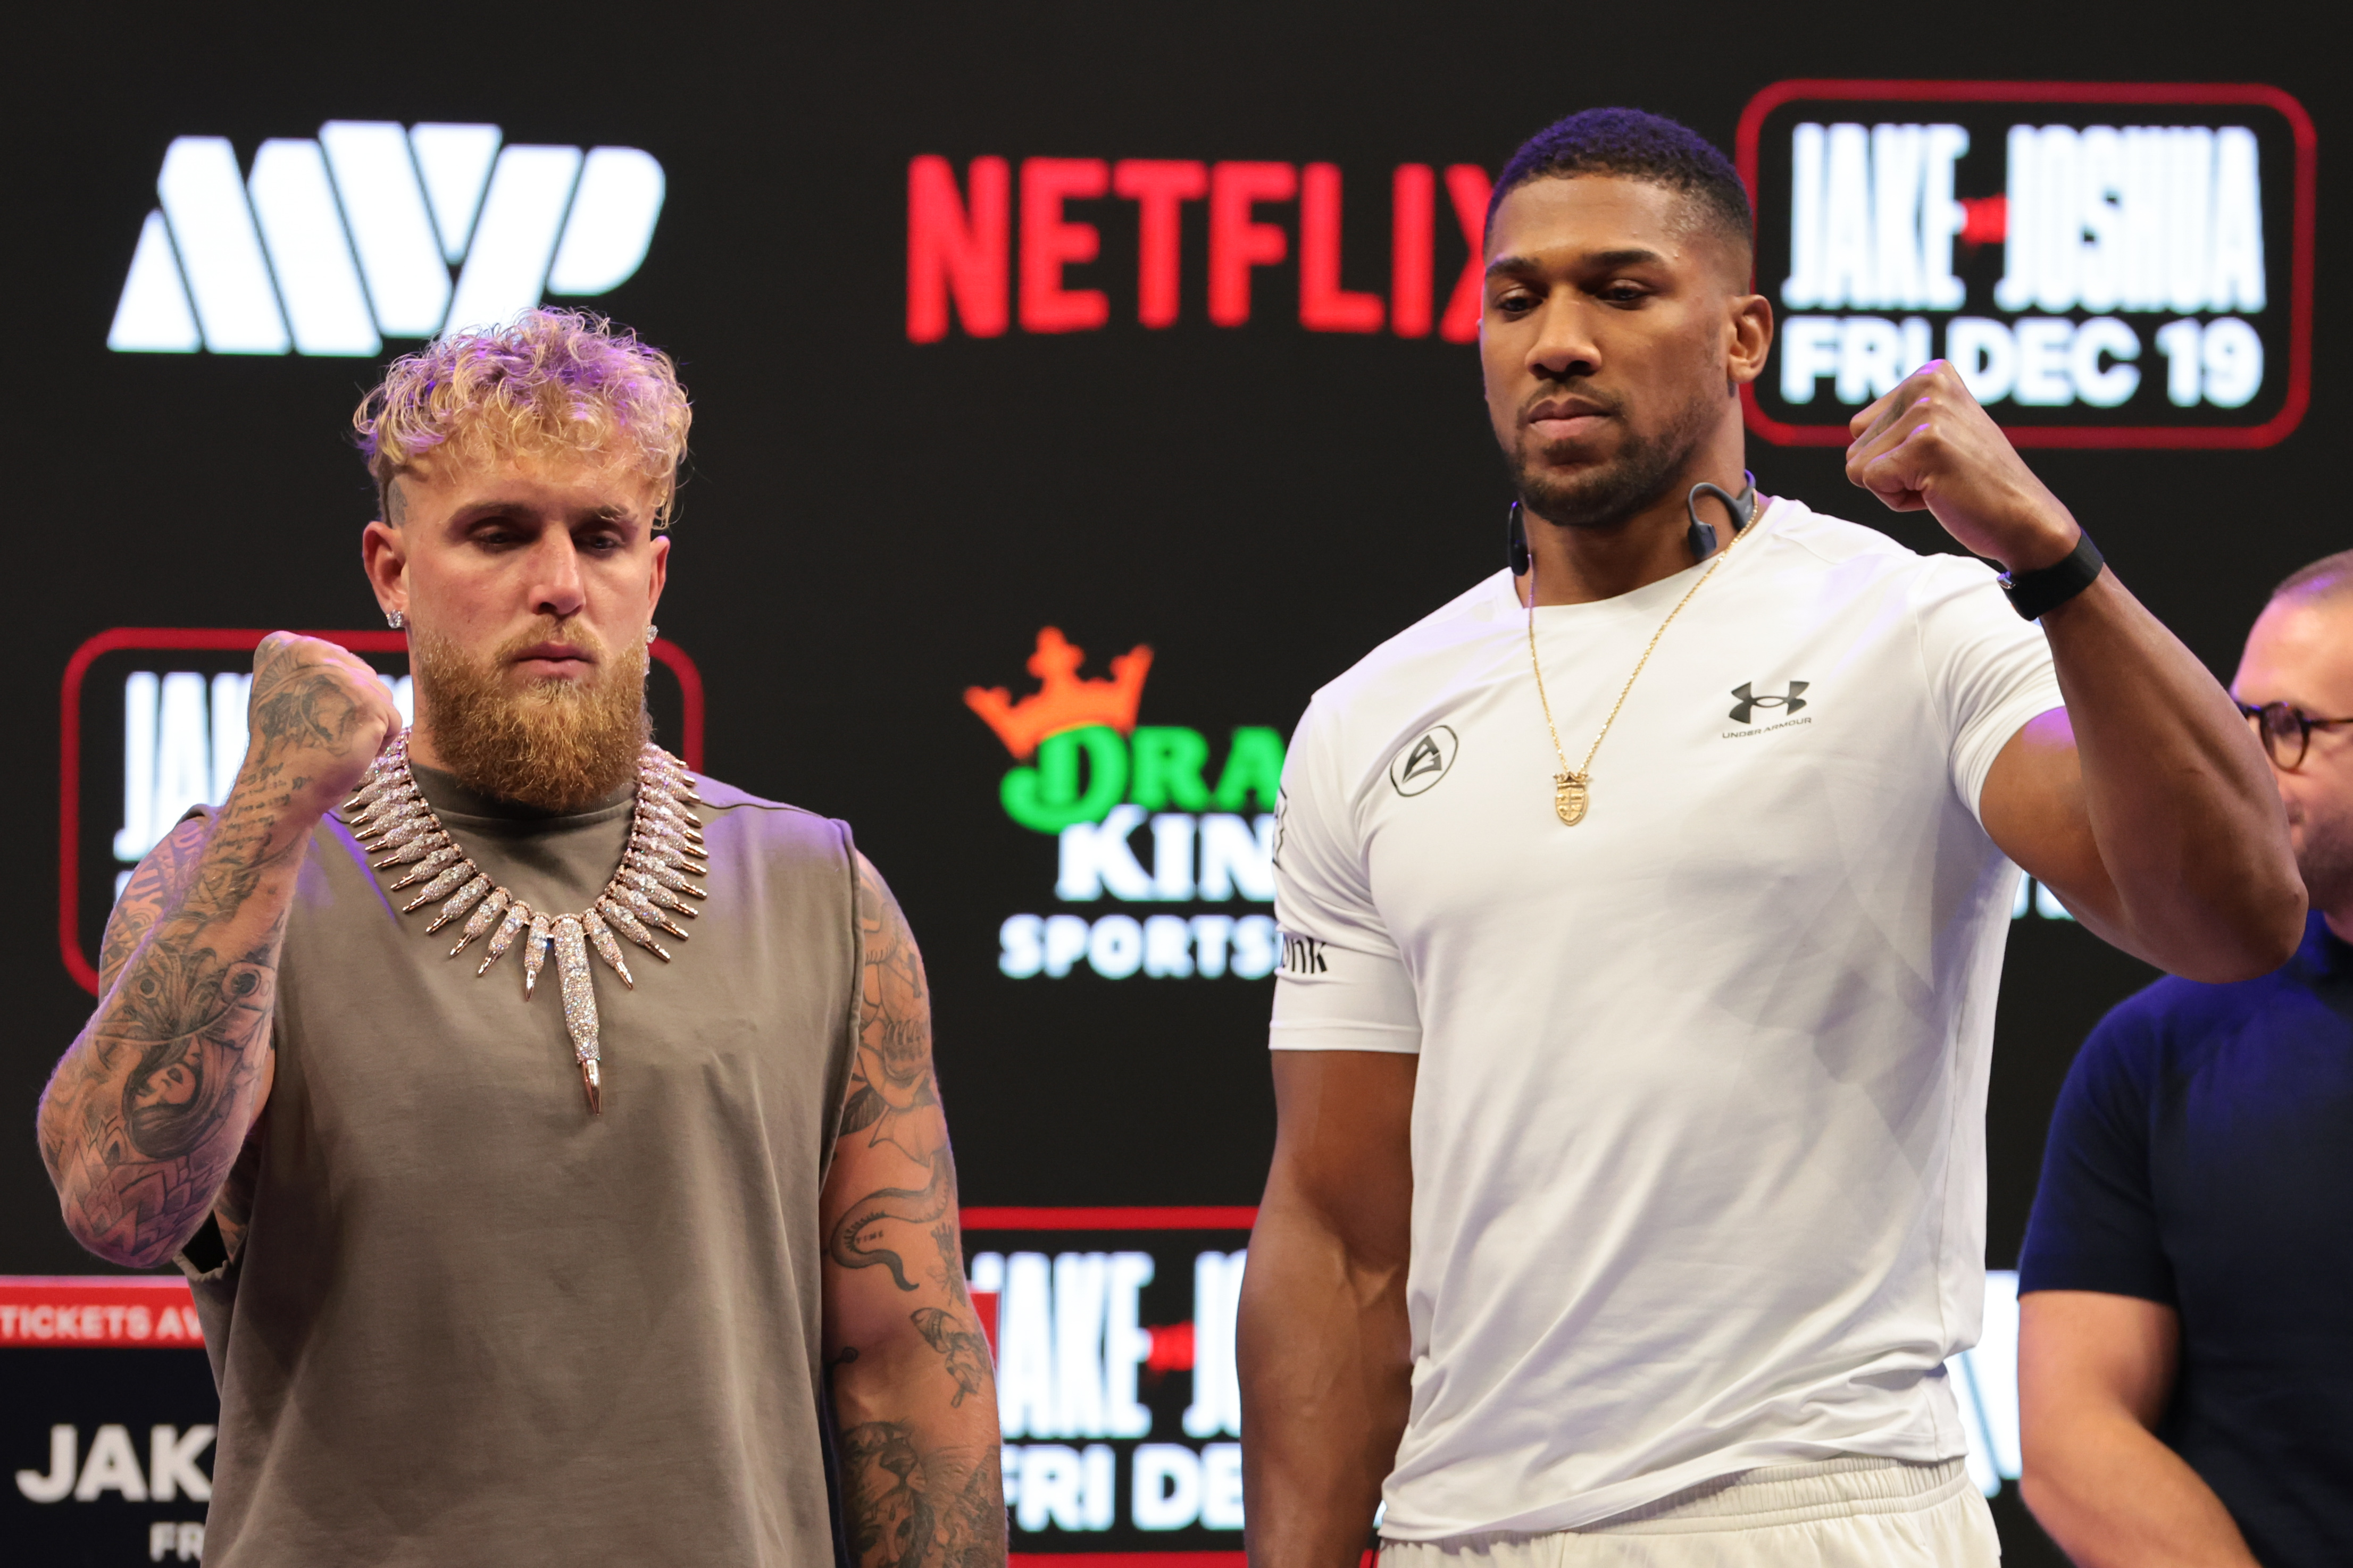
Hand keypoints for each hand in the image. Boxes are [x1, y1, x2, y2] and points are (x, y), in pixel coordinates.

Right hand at [240, 633, 402, 811]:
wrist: (281, 786)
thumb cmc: (284, 747)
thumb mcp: (282, 691)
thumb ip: (310, 668)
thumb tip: (346, 660)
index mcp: (287, 647)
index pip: (338, 661)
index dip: (330, 696)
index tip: (301, 716)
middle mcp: (314, 652)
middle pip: (364, 676)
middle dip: (352, 709)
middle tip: (320, 733)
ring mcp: (343, 677)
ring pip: (382, 697)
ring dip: (368, 725)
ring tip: (334, 742)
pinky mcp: (369, 704)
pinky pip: (394, 722)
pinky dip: (379, 744)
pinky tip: (350, 752)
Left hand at [1847, 361, 2080, 571]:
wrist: (2024, 519)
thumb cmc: (1975, 484)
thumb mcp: (1939, 432)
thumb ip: (1901, 420)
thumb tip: (1853, 426)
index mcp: (1931, 374)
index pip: (1859, 426)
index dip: (1891, 456)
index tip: (1936, 459)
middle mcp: (1928, 383)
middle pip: (1855, 445)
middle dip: (1890, 471)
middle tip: (1940, 474)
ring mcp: (1927, 412)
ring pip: (1857, 465)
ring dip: (1894, 486)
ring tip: (1940, 481)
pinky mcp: (1924, 444)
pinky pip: (1870, 482)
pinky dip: (1898, 500)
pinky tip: (1939, 492)